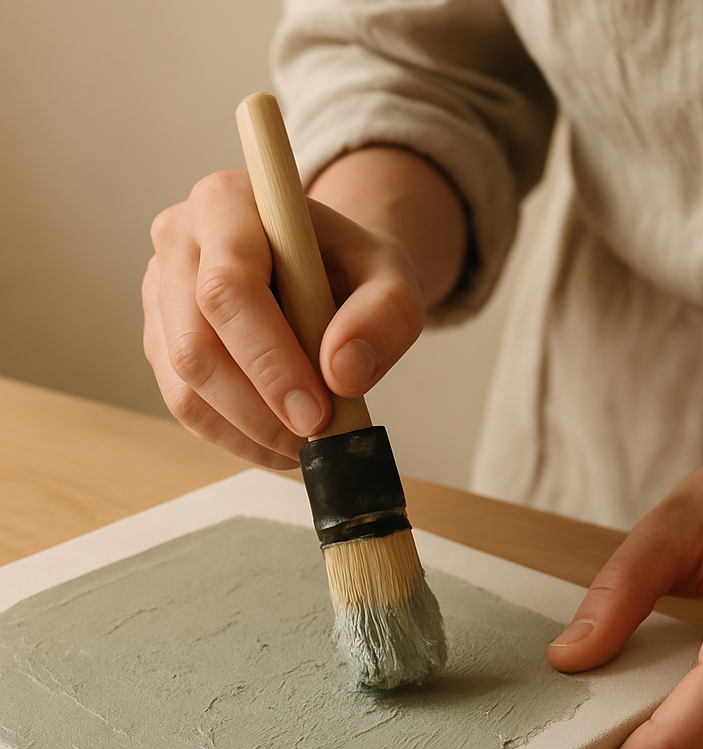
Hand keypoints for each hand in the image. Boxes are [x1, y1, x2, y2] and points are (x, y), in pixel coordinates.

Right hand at [142, 167, 427, 466]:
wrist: (330, 271)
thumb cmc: (355, 267)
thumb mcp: (394, 277)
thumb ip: (385, 315)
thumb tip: (342, 373)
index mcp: (227, 203)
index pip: (228, 288)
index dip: (270, 360)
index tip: (317, 412)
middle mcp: (179, 241)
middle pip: (195, 345)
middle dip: (260, 408)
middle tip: (317, 437)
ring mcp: (162, 295)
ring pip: (185, 386)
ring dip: (249, 432)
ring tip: (307, 445)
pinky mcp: (163, 341)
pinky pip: (187, 407)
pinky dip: (237, 438)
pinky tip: (281, 442)